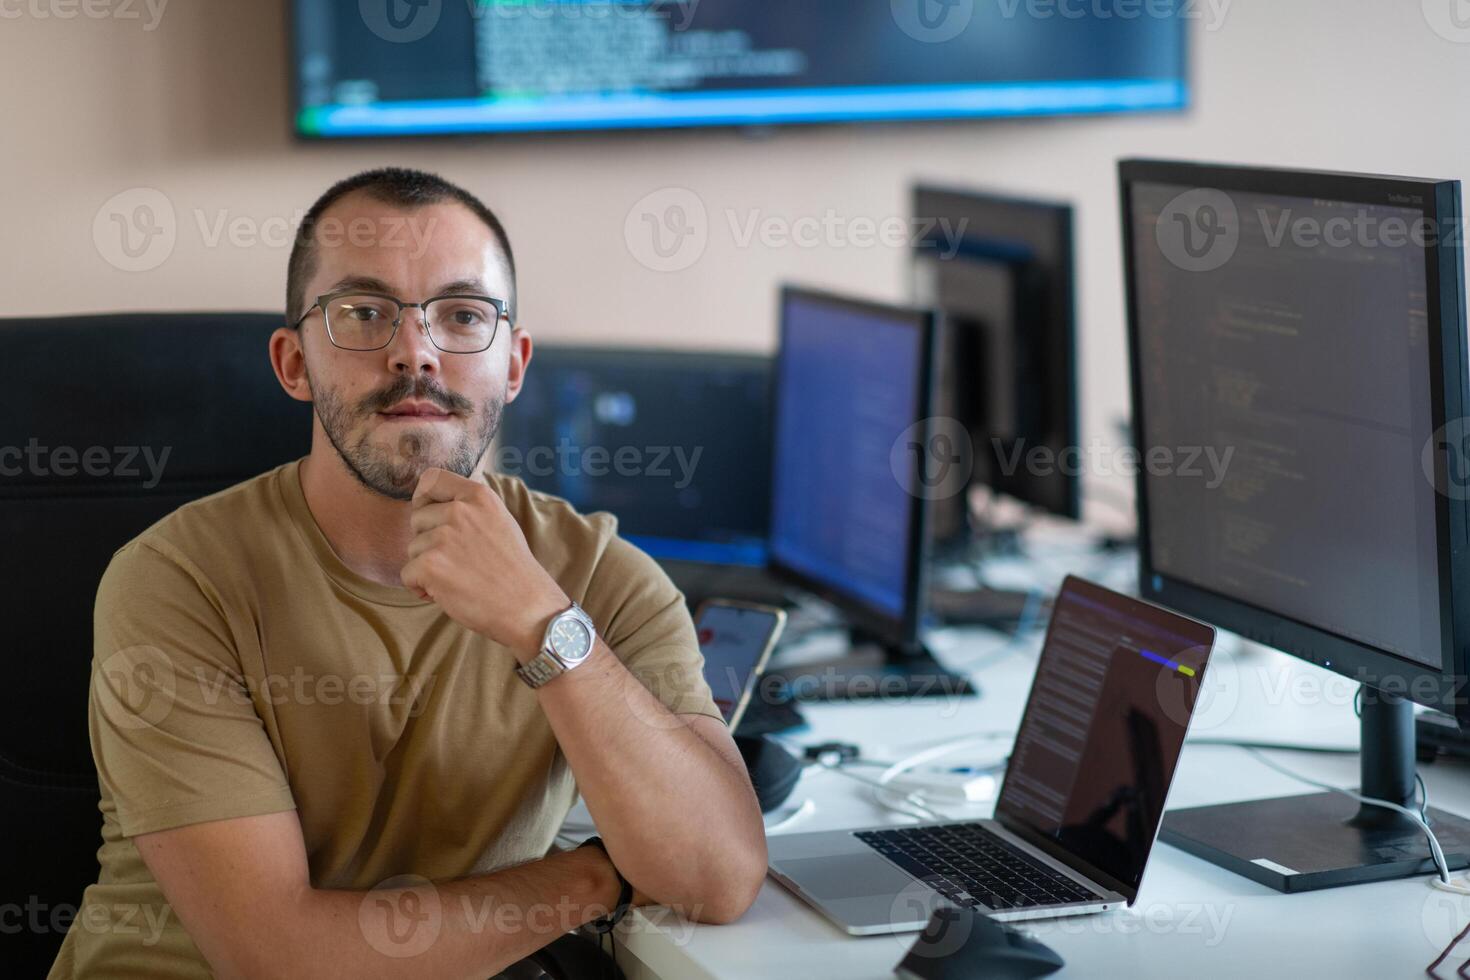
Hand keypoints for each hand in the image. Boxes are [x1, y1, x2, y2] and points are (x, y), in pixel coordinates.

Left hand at [402, 467, 569, 656]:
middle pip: (417, 518)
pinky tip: (445, 593)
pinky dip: (421, 588)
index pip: (431, 480)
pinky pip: (407, 574)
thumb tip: (434, 504)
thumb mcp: (499, 521)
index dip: (423, 499)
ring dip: (426, 567)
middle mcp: (459, 511)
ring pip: (412, 548)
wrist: (527, 607)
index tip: (430, 517)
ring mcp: (444, 537)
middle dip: (427, 541)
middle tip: (454, 560)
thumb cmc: (513, 569)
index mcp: (478, 496)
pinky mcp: (431, 565)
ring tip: (457, 578)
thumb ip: (470, 507)